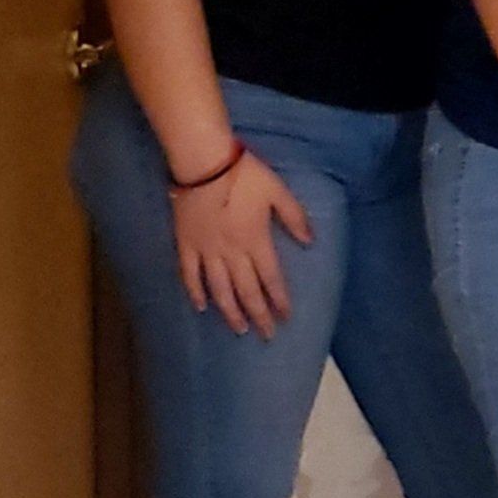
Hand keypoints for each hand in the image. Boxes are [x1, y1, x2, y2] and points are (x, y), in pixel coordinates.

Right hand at [172, 150, 312, 337]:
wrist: (203, 162)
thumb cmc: (244, 174)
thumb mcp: (278, 191)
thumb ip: (294, 217)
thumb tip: (311, 242)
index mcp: (255, 241)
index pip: (270, 278)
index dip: (278, 299)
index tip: (285, 318)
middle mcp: (232, 252)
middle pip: (246, 290)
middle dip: (258, 314)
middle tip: (265, 335)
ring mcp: (206, 250)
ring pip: (219, 289)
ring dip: (230, 311)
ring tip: (238, 329)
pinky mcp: (186, 244)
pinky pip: (189, 274)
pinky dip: (195, 292)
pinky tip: (202, 307)